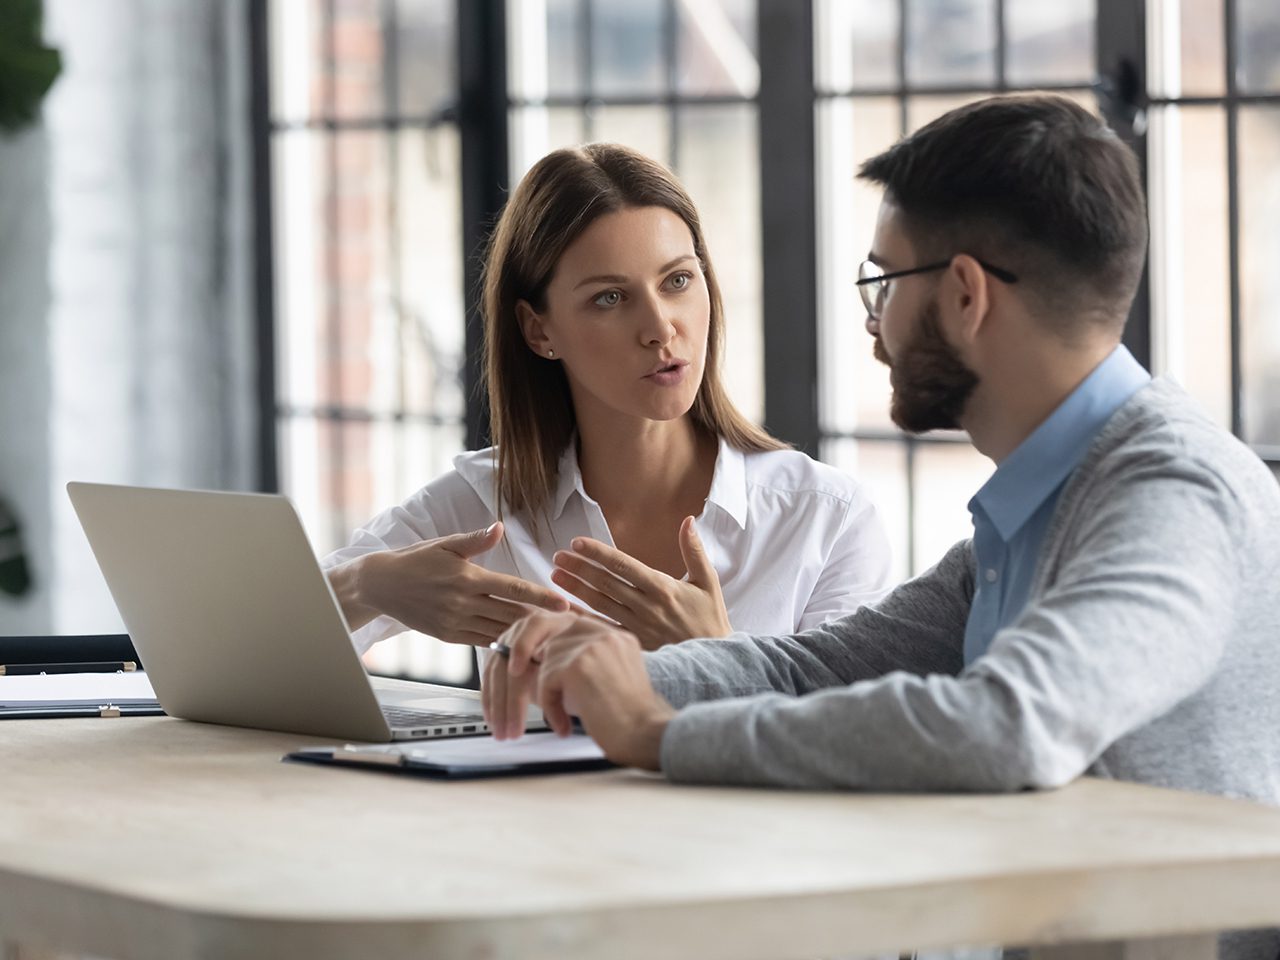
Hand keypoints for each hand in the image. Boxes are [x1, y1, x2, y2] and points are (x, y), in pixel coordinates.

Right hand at [333, 523, 569, 645]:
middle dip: (543, 621)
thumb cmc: (417, 560)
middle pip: (513, 614)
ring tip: (555, 642)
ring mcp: (456, 623)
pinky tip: (525, 648)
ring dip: (527, 637)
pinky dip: (504, 645)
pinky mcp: (450, 636)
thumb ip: (475, 539)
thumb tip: (500, 527)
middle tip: (572, 628)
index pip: (513, 588)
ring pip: (500, 632)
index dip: (541, 598)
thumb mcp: (445, 544)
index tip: (565, 605)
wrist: (381, 586)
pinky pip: (483, 642)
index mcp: (468, 577)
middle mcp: (464, 602)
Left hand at [483, 611, 673, 769]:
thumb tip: (536, 660)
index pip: (561, 623)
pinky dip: (549, 707)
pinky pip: (544, 682)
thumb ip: (578, 660)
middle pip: (545, 634)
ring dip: (545, 694)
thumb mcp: (605, 677)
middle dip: (526, 663)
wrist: (647, 736)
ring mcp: (592, 644)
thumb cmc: (627, 719)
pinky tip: (564, 726)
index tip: (521, 663)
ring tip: (560, 719)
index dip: (537, 642)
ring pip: (543, 662)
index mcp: (610, 632)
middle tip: (516, 687)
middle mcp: (603, 631)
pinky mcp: (580, 664)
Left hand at [550, 516, 730, 649]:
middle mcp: (647, 606)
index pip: (624, 565)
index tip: (577, 542)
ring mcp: (637, 626)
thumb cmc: (710, 618)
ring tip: (555, 574)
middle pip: (606, 583)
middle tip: (558, 555)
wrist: (714, 660)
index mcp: (663, 588)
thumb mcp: (708, 582)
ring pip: (601, 604)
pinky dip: (583, 619)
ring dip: (576, 589)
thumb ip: (694, 550)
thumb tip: (689, 520)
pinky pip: (603, 629)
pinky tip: (565, 609)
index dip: (599, 553)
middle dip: (580, 567)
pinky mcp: (633, 643)